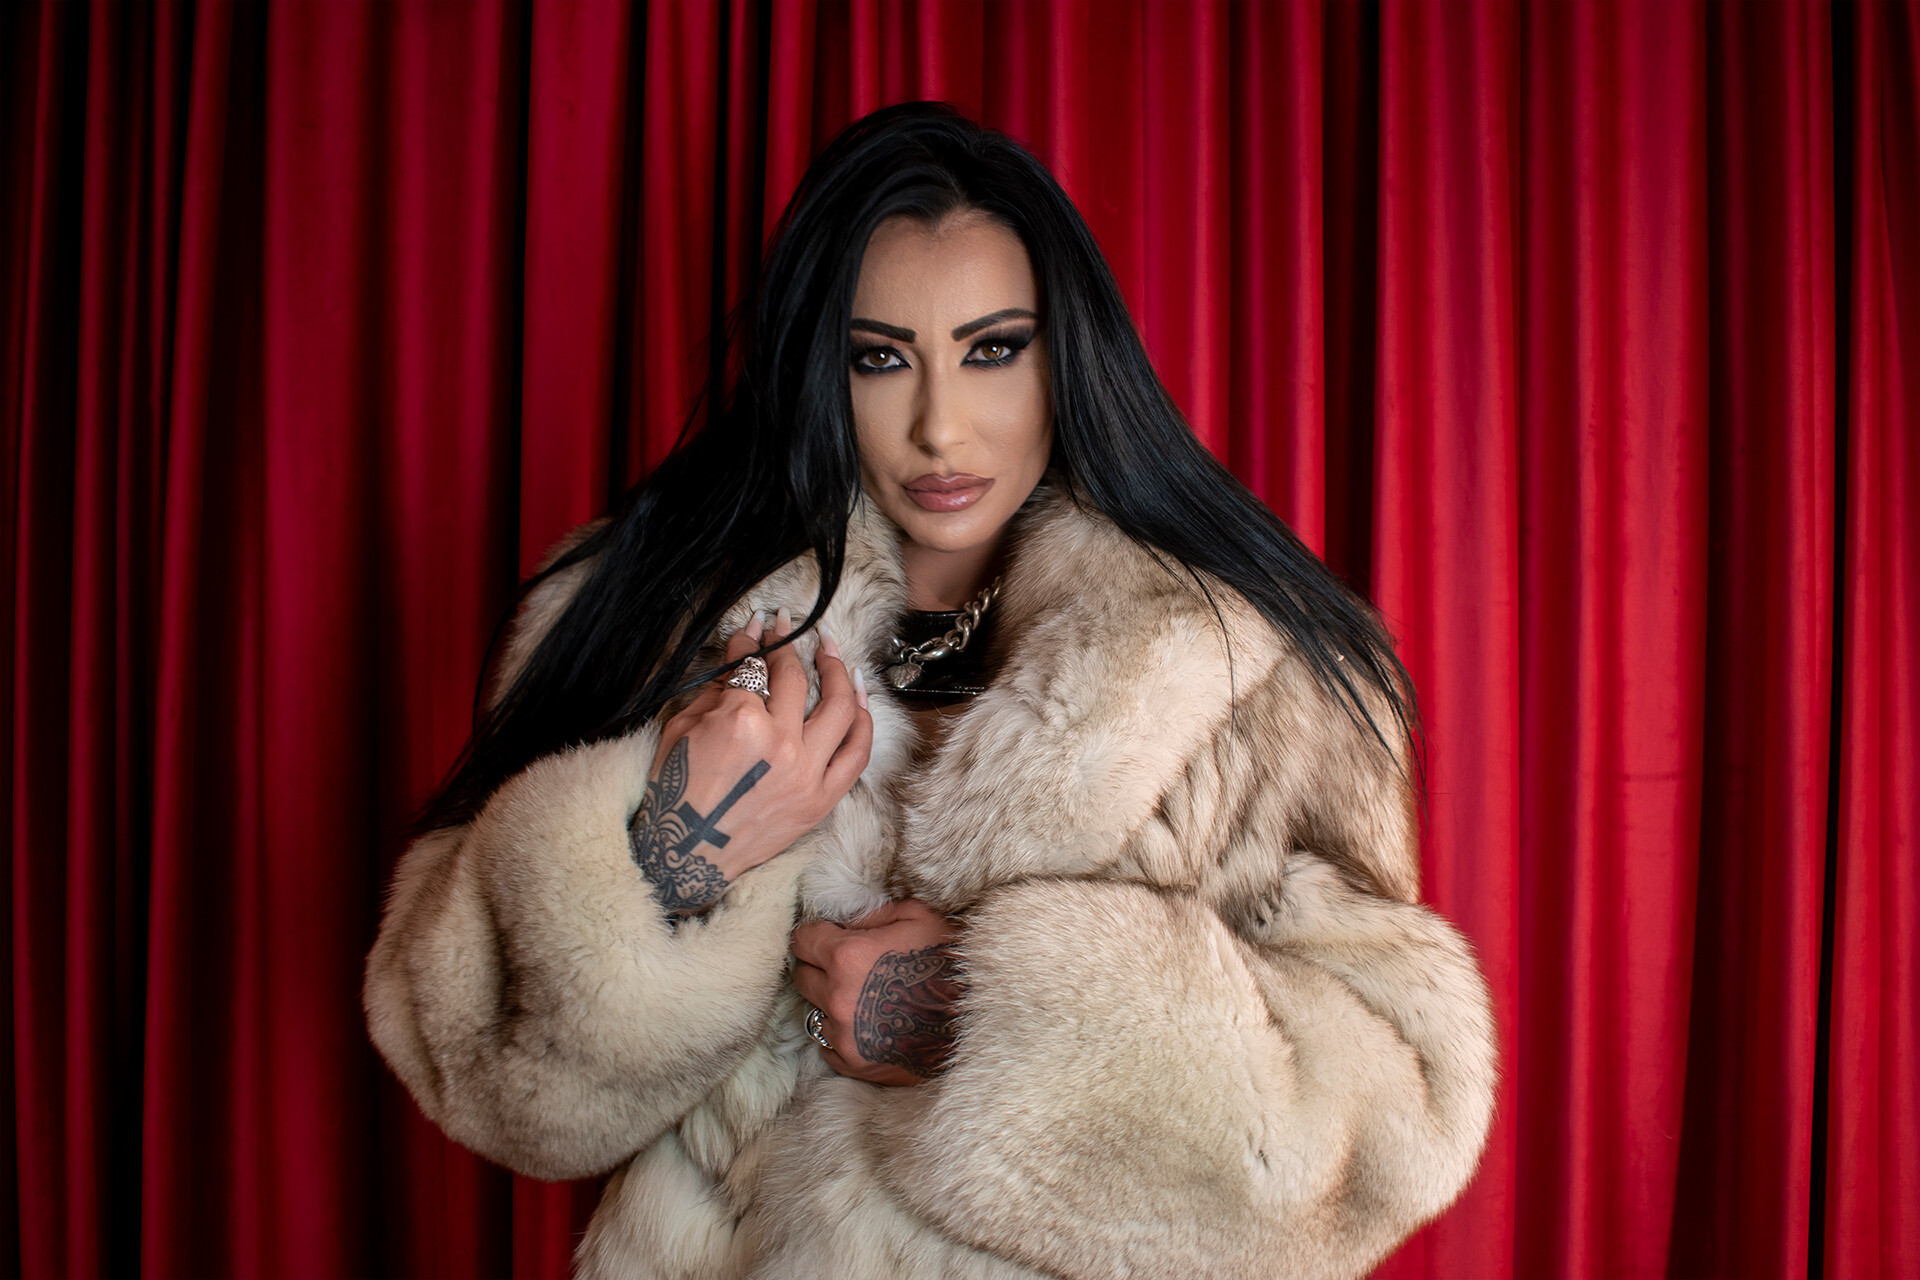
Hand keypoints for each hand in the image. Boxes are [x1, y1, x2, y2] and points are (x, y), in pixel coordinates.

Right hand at [629, 607, 872, 915]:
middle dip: (789, 643)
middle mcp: (781, 742)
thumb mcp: (682, 728)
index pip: (753, 666)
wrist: (684, 856)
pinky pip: (857, 753)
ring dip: (839, 671)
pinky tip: (859, 696)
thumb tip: (744, 654)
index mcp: (740, 721)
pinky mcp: (821, 799)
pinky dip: (863, 720)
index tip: (757, 625)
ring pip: (841, 707)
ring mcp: (807, 772)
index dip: (752, 641)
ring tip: (831, 650)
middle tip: (787, 626)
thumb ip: (717, 688)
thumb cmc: (674, 792)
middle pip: (795, 678)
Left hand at [790, 899, 964, 1085]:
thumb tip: (845, 920)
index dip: (815, 935)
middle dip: (819, 967)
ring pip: (814, 1013)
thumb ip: (873, 913)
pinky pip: (829, 1045)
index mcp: (847, 956)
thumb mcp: (918, 916)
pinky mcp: (855, 1064)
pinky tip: (870, 1023)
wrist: (981, 1020)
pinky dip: (843, 1033)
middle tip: (847, 966)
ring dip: (830, 1003)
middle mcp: (837, 998)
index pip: (802, 940)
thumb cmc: (951, 961)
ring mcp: (844, 1035)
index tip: (828, 937)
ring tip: (863, 997)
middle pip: (803, 977)